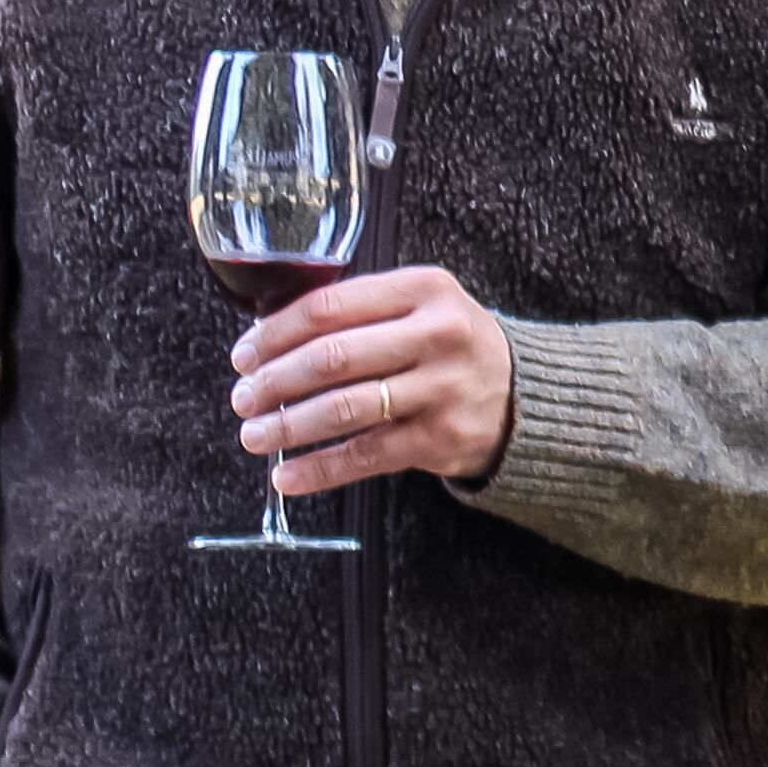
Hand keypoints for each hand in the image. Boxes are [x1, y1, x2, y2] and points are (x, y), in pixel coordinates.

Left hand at [233, 264, 513, 492]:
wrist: (524, 396)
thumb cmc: (449, 347)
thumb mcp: (420, 306)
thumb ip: (358, 311)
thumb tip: (265, 341)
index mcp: (425, 289)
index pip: (329, 307)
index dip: (275, 334)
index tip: (243, 354)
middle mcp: (439, 335)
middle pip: (332, 358)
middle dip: (274, 381)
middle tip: (243, 397)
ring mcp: (443, 389)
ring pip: (344, 408)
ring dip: (288, 425)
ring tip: (254, 434)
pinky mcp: (442, 438)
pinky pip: (366, 456)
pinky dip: (319, 470)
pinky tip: (287, 476)